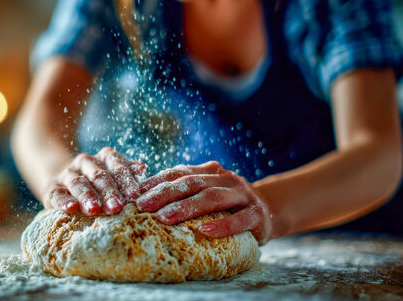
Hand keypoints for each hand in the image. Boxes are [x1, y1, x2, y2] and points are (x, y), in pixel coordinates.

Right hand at [43, 147, 145, 215]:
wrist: (66, 186)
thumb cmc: (100, 186)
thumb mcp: (115, 178)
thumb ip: (128, 174)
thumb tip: (141, 166)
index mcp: (104, 158)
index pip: (117, 166)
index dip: (126, 181)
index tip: (134, 196)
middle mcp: (85, 162)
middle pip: (98, 175)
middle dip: (108, 192)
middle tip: (117, 207)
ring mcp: (67, 174)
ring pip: (78, 183)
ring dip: (87, 196)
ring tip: (94, 209)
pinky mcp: (51, 189)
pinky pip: (57, 194)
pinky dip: (64, 201)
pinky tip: (71, 209)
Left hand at [136, 161, 271, 243]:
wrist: (269, 210)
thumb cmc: (227, 205)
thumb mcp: (207, 193)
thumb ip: (184, 192)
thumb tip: (142, 198)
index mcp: (209, 171)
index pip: (179, 172)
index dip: (156, 181)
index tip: (134, 193)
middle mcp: (225, 179)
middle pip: (191, 183)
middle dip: (164, 194)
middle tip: (142, 206)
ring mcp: (242, 195)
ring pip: (212, 198)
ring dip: (187, 208)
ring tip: (165, 219)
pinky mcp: (257, 214)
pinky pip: (239, 220)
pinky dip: (222, 225)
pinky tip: (205, 232)